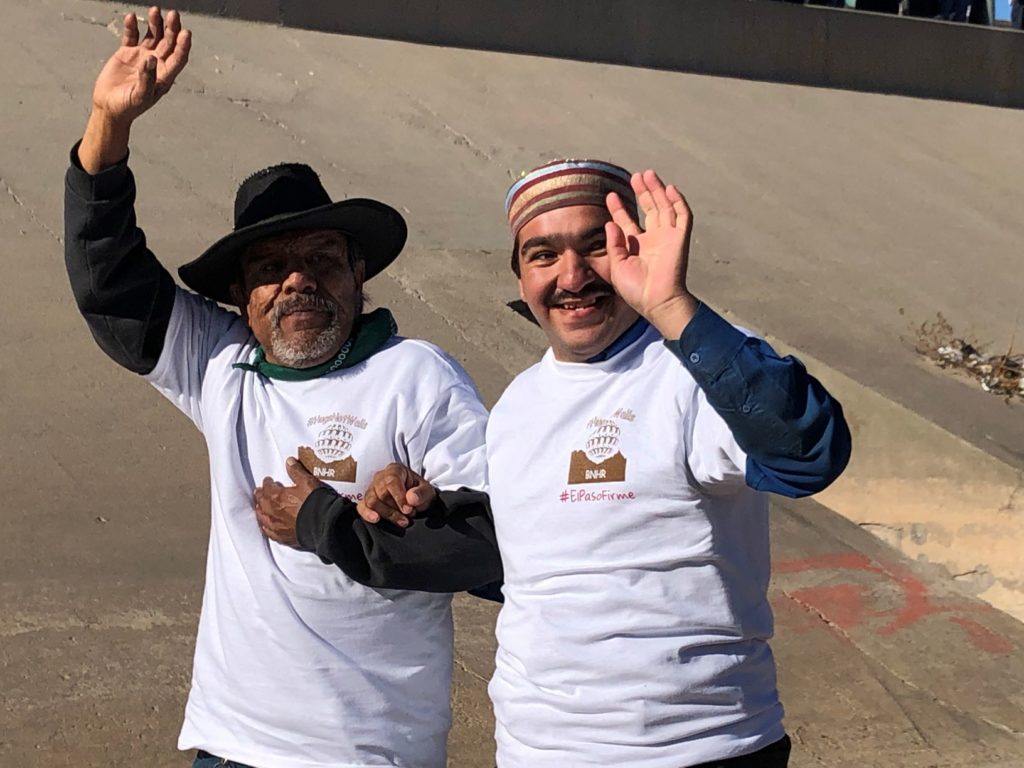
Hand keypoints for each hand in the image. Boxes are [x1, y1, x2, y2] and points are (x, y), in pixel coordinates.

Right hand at [78, 7, 191, 172]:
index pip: (178, 58)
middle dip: (171, 29)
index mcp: (164, 76)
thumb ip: (147, 78)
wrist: (109, 107)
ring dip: (155, 24)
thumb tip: (151, 58)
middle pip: (168, 43)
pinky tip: (131, 17)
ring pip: (152, 36)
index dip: (183, 46)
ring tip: (155, 10)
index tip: (186, 33)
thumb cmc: (128, 107)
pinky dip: (132, 27)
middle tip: (173, 15)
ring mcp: (142, 57)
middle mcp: (157, 64)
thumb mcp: (140, 96)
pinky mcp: (127, 53)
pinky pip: (131, 36)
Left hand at [254, 457, 323, 546]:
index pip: (268, 488)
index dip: (267, 483)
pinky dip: (266, 527)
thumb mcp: (307, 482)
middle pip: (262, 503)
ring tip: (260, 508)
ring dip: (261, 511)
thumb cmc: (315, 503)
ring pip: (263, 518)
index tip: (268, 481)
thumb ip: (296, 471)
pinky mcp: (283, 537)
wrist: (323, 524)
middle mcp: (274, 512)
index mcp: (277, 497)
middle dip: (261, 496)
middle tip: (260, 492)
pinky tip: (266, 526)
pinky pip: (270, 532)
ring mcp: (277, 526)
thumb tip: (289, 462)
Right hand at [356, 463, 435, 528]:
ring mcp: (372, 489)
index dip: (399, 497)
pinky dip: (367, 514)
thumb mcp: (427, 491)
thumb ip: (421, 493)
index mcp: (395, 470)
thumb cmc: (419, 493)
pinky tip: (376, 520)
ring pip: (372, 501)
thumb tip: (411, 498)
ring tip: (402, 521)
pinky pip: (362, 507)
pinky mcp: (367, 502)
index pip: (392, 481)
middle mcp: (380, 478)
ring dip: (387, 514)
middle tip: (409, 516)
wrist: (416, 501)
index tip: (408, 509)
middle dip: (396, 508)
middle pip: (381, 493)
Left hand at [605, 169, 699, 339]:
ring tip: (647, 174)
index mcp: (637, 247)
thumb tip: (610, 223)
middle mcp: (654, 240)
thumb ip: (613, 244)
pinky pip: (682, 216)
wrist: (656, 301)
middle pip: (649, 209)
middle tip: (635, 177)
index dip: (620, 208)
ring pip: (665, 207)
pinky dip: (678, 202)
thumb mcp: (616, 266)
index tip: (611, 195)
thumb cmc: (635, 290)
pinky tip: (670, 188)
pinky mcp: (680, 239)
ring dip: (657, 191)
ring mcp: (668, 238)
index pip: (628, 222)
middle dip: (642, 192)